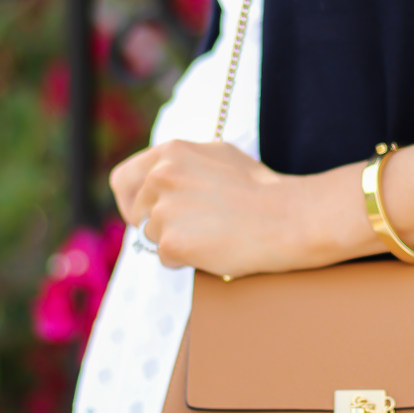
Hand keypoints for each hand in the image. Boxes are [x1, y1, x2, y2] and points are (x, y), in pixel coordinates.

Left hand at [110, 138, 413, 275]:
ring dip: (176, 242)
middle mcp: (161, 176)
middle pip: (136, 213)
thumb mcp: (218, 156)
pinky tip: (215, 249)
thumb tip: (156, 177)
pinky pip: (165, 259)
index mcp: (171, 151)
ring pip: (151, 238)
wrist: (290, 217)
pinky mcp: (174, 243)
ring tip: (213, 235)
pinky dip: (186, 261)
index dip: (131, 200)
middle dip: (155, 225)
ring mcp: (165, 210)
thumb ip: (182, 163)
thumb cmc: (262, 189)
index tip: (144, 213)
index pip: (123, 178)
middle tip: (186, 230)